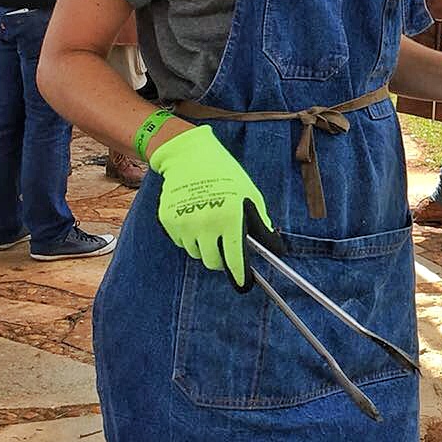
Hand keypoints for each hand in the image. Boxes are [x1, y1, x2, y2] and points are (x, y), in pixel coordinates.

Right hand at [149, 125, 271, 289]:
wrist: (190, 157)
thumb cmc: (226, 175)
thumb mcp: (250, 195)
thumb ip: (261, 223)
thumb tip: (274, 248)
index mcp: (229, 217)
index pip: (234, 258)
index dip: (240, 275)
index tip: (243, 285)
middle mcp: (205, 223)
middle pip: (213, 262)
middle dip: (221, 259)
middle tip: (225, 246)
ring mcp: (184, 223)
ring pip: (196, 253)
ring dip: (204, 247)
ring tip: (210, 223)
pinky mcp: (168, 221)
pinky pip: (181, 241)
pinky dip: (189, 237)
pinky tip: (194, 216)